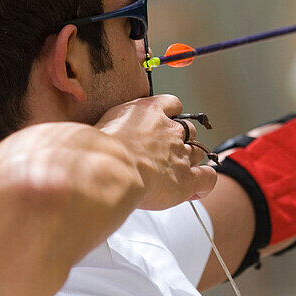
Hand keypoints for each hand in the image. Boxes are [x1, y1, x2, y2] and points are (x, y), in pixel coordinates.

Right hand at [96, 94, 216, 209]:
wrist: (106, 169)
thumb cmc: (95, 150)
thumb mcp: (99, 127)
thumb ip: (108, 128)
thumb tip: (87, 137)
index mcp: (148, 111)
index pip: (172, 105)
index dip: (171, 116)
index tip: (165, 125)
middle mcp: (169, 130)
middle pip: (188, 131)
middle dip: (181, 142)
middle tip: (166, 156)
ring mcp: (181, 154)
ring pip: (199, 153)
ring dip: (191, 162)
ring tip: (177, 174)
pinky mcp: (186, 179)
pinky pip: (208, 178)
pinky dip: (205, 183)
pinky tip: (195, 190)